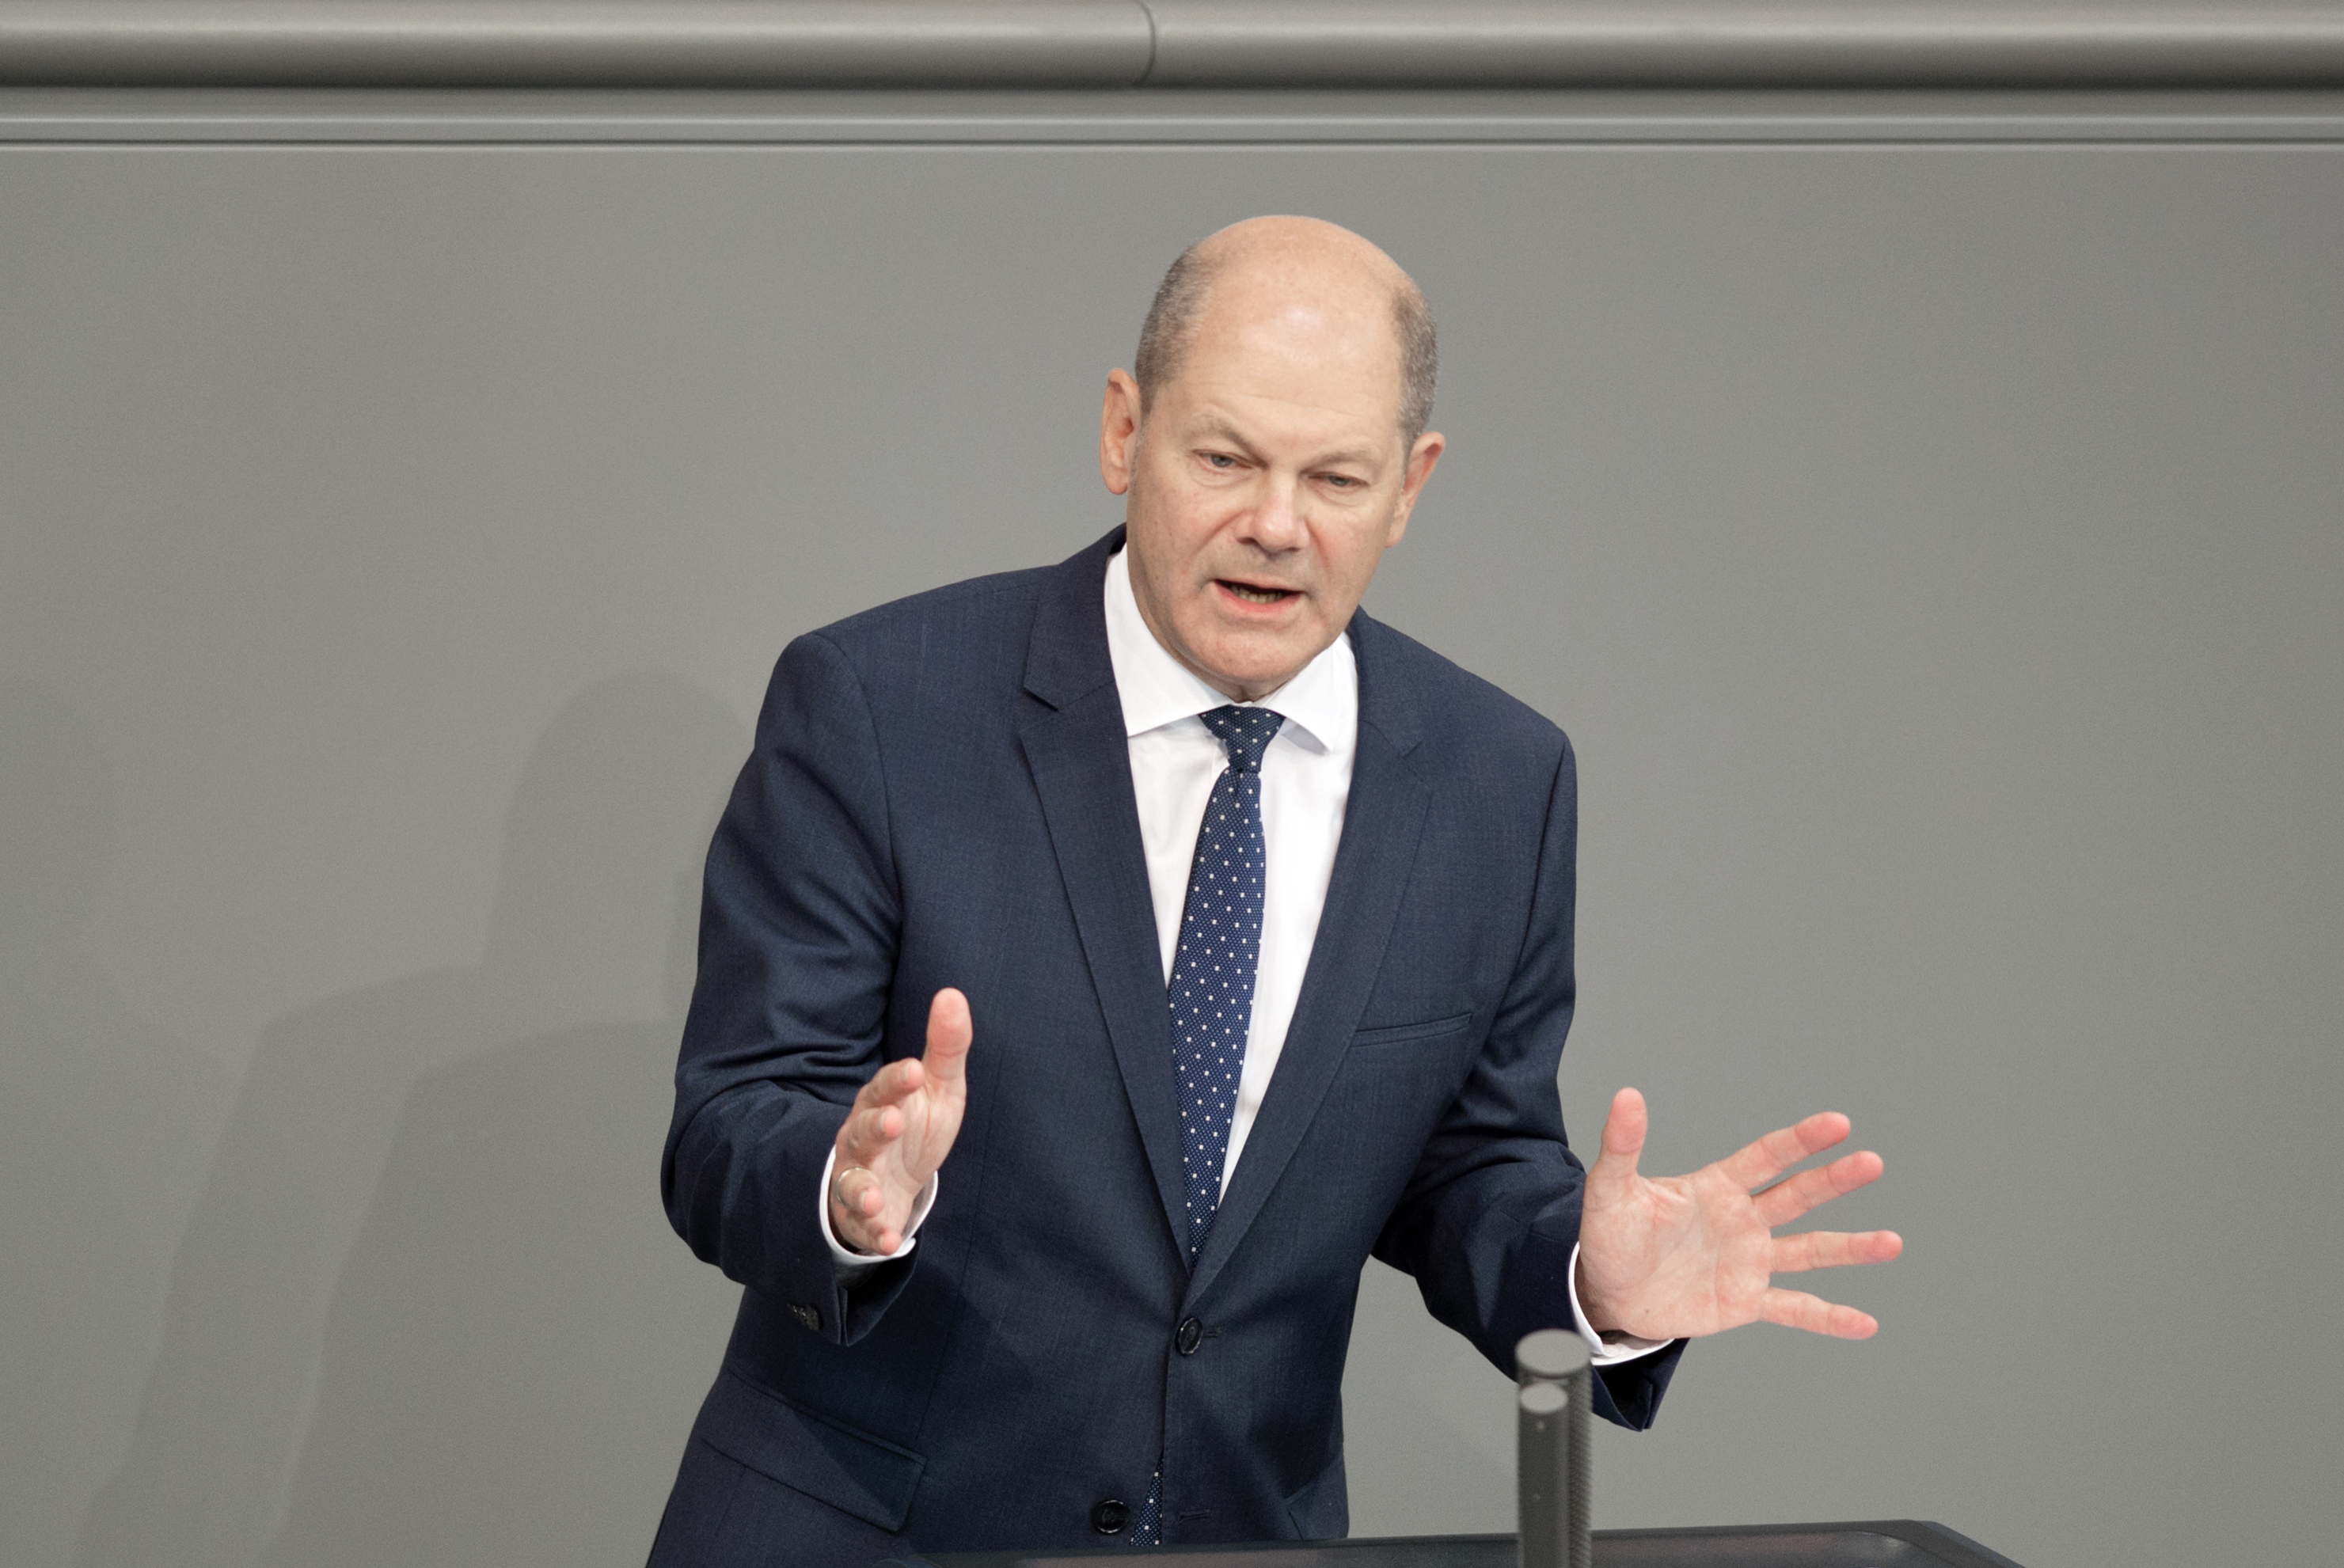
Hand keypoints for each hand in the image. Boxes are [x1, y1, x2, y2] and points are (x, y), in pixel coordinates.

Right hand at [829, 988, 971, 1255]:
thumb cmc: (916, 1126)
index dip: (898, 1080)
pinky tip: (888, 1241)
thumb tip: (952, 993)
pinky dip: (874, 1234)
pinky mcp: (862, 1215)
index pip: (886, 1086)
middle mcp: (862, 1138)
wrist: (897, 1182)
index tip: (915, 1070)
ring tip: (872, 1196)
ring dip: (860, 1188)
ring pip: (851, 1180)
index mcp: (883, 1101)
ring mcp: (857, 1177)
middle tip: (891, 1121)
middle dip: (874, 1126)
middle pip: (861, 1130)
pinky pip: (863, 1226)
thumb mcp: (940, 1088)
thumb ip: (946, 1046)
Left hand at [1574, 1087, 1902, 1340]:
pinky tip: (1864, 1323)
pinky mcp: (1745, 1300)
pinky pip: (1795, 1309)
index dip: (1800, 1140)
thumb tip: (1625, 1095)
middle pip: (1797, 1195)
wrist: (1606, 1290)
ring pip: (1809, 1251)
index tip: (1838, 1124)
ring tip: (1891, 1243)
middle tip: (1872, 1162)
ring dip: (1850, 1248)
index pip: (1766, 1157)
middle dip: (1834, 1180)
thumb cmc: (1610, 1236)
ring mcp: (1749, 1261)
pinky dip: (1829, 1317)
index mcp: (1716, 1187)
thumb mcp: (1611, 1190)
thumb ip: (1623, 1145)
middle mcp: (1742, 1220)